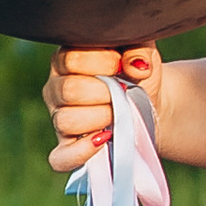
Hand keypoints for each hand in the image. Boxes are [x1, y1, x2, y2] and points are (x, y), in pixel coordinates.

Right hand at [44, 43, 161, 176]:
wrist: (148, 101)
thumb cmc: (137, 71)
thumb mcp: (142, 51)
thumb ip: (138, 48)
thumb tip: (135, 66)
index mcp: (67, 59)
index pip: (72, 59)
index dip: (103, 63)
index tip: (122, 66)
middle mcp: (56, 88)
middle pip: (68, 90)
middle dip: (105, 93)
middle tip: (124, 92)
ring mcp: (58, 118)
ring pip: (66, 121)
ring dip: (100, 118)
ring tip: (118, 113)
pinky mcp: (66, 147)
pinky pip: (61, 157)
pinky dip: (81, 152)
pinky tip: (104, 139)